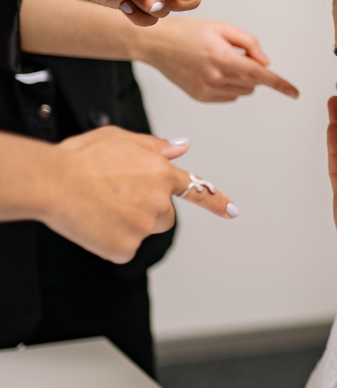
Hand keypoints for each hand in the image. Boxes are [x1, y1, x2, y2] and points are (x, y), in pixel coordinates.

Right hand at [41, 127, 237, 262]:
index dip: (216, 201)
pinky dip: (109, 242)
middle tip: (115, 198)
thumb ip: (154, 146)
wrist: (52, 182)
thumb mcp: (120, 138)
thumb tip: (183, 146)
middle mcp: (160, 200)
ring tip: (98, 206)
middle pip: (164, 216)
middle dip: (147, 210)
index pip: (197, 189)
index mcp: (161, 172)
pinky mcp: (127, 247)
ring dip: (127, 224)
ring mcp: (144, 226)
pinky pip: (123, 249)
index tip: (233, 211)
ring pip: (143, 231)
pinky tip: (92, 223)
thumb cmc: (80, 158)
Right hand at [134, 17, 298, 101]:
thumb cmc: (188, 31)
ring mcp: (207, 90)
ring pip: (243, 90)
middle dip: (252, 69)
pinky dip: (230, 85)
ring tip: (220, 60)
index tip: (294, 92)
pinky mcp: (200, 97)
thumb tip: (265, 62)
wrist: (155, 43)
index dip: (280, 84)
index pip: (260, 75)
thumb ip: (249, 43)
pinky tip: (212, 70)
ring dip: (242, 78)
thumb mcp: (222, 27)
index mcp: (223, 57)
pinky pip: (229, 96)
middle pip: (253, 82)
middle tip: (233, 52)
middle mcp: (216, 77)